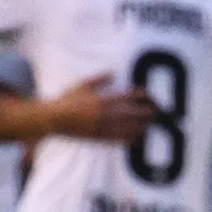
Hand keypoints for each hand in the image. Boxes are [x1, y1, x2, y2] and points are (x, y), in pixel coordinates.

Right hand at [46, 73, 161, 142]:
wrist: (54, 119)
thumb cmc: (67, 100)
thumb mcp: (82, 85)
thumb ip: (98, 79)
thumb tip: (113, 72)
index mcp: (101, 100)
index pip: (125, 97)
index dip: (138, 96)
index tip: (148, 94)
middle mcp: (103, 115)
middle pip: (130, 114)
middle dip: (145, 113)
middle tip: (157, 111)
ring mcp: (101, 127)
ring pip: (126, 128)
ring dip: (140, 126)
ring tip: (151, 125)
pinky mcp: (97, 138)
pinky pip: (116, 139)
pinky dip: (128, 139)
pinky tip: (137, 139)